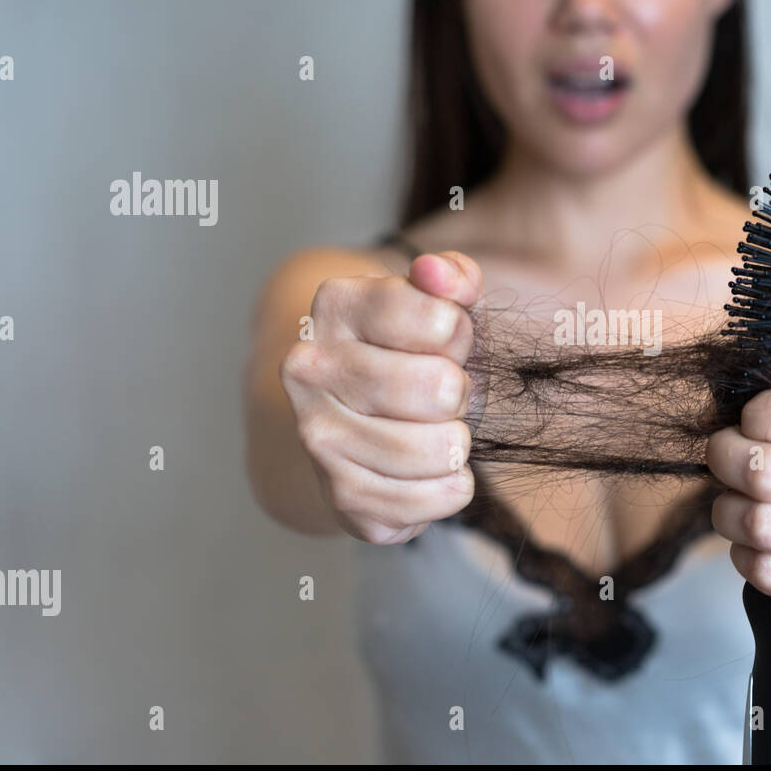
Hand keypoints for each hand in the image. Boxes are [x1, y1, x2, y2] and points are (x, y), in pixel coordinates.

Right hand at [279, 251, 483, 544]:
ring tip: (432, 433)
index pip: (441, 321)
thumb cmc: (414, 359)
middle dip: (458, 394)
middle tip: (437, 395)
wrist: (358, 429)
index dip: (459, 337)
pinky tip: (425, 472)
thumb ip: (454, 277)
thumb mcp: (442, 308)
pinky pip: (440, 496)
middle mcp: (311, 368)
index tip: (440, 344)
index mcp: (336, 305)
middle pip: (440, 388)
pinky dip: (451, 487)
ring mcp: (319, 436)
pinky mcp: (342, 497)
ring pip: (442, 449)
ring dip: (456, 444)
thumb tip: (437, 273)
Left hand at [706, 353, 770, 631]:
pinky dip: (745, 555)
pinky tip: (759, 542)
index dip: (758, 416)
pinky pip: (768, 574)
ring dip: (729, 510)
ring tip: (737, 499)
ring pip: (761, 525)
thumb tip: (720, 393)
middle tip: (727, 455)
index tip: (755, 419)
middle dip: (727, 458)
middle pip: (768, 475)